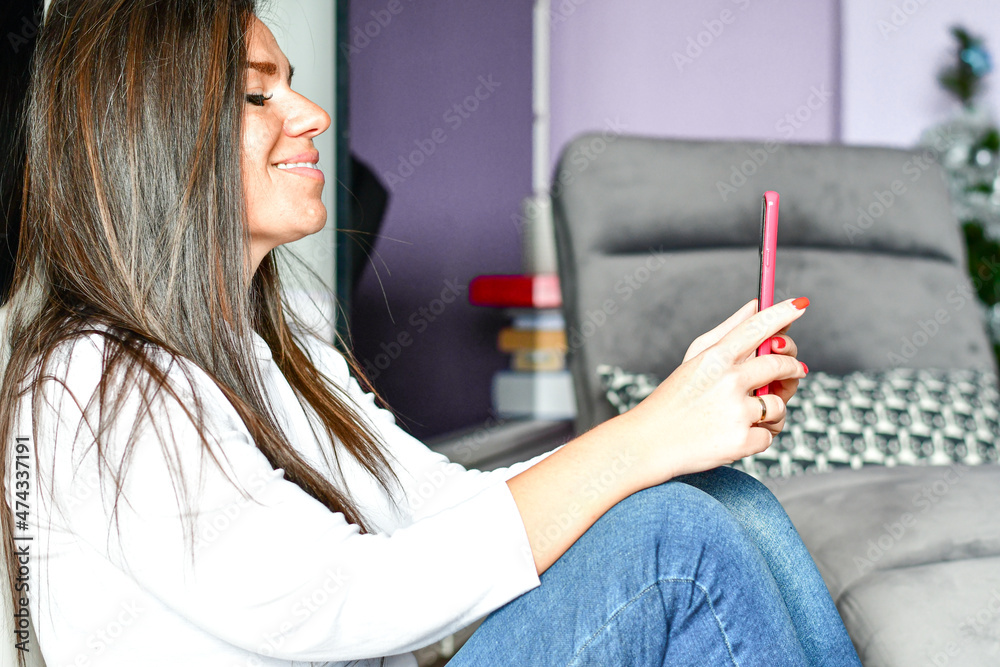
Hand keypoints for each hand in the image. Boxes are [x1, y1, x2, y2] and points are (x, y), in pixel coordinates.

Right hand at [683, 299, 802, 437]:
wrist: (651, 443)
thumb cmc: (675, 398)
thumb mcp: (695, 361)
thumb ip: (728, 331)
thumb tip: (755, 304)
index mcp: (714, 358)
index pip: (756, 327)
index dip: (782, 313)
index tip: (801, 304)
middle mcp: (727, 381)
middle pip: (780, 364)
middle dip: (793, 367)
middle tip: (798, 370)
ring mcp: (736, 412)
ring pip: (779, 405)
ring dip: (772, 411)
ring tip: (747, 415)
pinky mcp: (742, 441)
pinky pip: (769, 435)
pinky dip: (757, 437)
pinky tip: (734, 435)